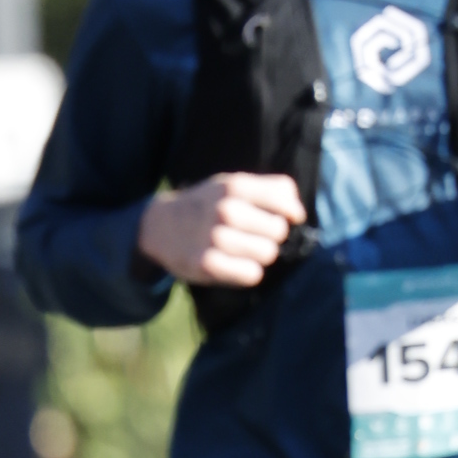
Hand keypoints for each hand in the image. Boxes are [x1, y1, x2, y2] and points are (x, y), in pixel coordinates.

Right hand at [135, 173, 307, 290]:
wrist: (159, 226)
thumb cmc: (206, 205)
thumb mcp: (231, 183)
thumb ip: (270, 188)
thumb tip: (298, 212)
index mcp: (235, 186)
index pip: (284, 200)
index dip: (291, 213)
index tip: (286, 218)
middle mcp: (226, 210)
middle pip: (278, 231)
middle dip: (271, 236)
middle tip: (254, 236)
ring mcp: (215, 238)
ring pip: (267, 254)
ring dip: (260, 255)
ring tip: (243, 251)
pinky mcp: (207, 264)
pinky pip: (251, 274)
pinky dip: (248, 272)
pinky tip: (236, 265)